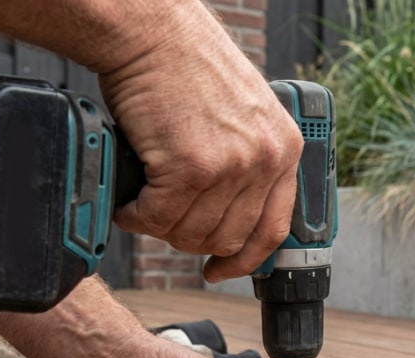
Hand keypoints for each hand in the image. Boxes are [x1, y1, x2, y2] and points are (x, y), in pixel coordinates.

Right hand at [97, 5, 302, 282]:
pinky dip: (136, 216)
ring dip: (159, 226)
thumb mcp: (242, 113)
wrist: (151, 32)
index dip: (243, 259)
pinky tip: (130, 200)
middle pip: (227, 237)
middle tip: (163, 221)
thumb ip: (246, 159)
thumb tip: (229, 213)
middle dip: (189, 239)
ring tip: (143, 203)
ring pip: (190, 233)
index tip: (220, 267)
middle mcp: (264, 159)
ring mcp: (230, 165)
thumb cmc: (185, 66)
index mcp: (283, 148)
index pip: (273, 229)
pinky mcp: (190, 167)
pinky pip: (158, 218)